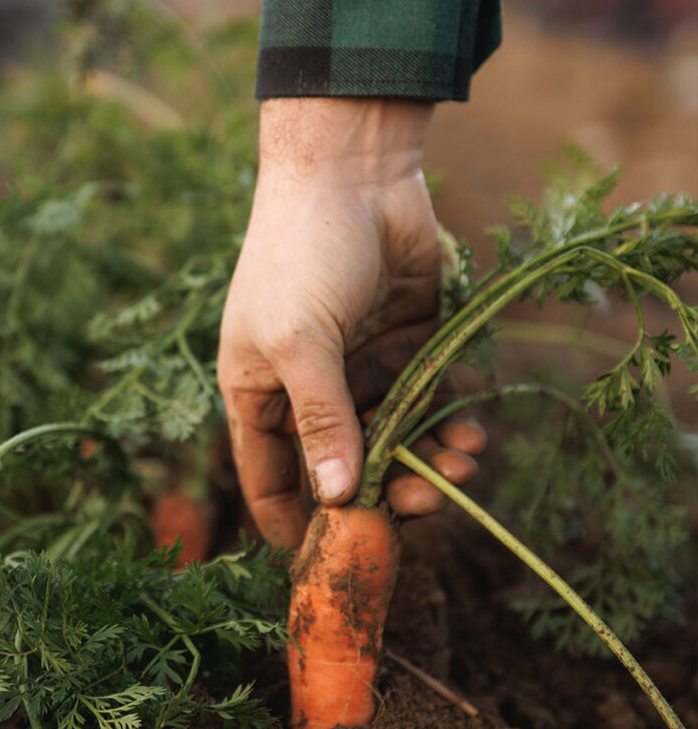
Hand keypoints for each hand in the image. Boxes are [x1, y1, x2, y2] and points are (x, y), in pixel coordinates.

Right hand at [217, 98, 484, 549]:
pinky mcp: (405, 349)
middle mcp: (308, 392)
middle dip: (381, 494)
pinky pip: (426, 404)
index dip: (297, 521)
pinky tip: (470, 437)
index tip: (333, 560)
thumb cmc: (299, 254)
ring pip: (392, 441)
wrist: (352, 168)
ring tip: (461, 471)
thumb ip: (321, 419)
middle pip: (342, 468)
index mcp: (258, 394)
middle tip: (420, 508)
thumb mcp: (298, 341)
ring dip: (424, 463)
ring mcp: (358, 370)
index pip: (270, 478)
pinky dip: (447, 425)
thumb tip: (337, 498)